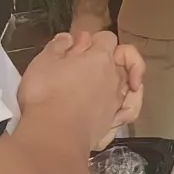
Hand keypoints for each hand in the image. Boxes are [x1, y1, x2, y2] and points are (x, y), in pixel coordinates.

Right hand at [18, 31, 128, 149]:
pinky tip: (120, 103)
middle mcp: (114, 77)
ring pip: (127, 83)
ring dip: (118, 78)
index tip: (78, 47)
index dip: (94, 40)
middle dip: (107, 58)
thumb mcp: (43, 61)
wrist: (54, 135)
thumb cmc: (46, 95)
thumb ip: (58, 46)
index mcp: (99, 57)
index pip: (107, 38)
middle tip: (86, 64)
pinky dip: (129, 103)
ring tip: (102, 81)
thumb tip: (69, 39)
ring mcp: (116, 100)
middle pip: (120, 59)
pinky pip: (130, 108)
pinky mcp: (113, 121)